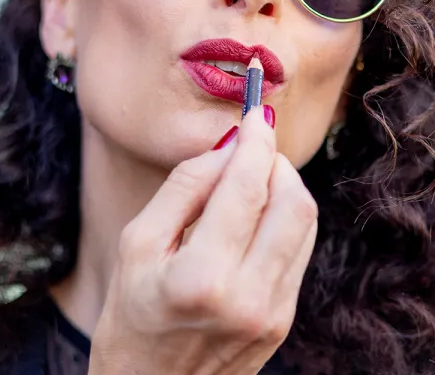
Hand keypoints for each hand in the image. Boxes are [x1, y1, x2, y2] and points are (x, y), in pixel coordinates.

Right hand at [88, 105, 317, 374]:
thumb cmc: (130, 320)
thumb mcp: (137, 246)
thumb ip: (184, 188)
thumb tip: (227, 143)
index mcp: (202, 278)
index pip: (249, 188)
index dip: (256, 141)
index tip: (256, 112)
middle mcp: (248, 297)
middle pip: (293, 201)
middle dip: (276, 162)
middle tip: (251, 145)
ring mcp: (272, 313)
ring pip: (304, 223)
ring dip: (285, 188)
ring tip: (250, 180)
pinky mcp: (283, 322)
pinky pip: (299, 251)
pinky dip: (285, 220)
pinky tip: (255, 217)